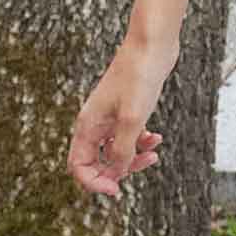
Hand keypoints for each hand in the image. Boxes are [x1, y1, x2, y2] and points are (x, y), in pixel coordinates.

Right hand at [66, 40, 172, 195]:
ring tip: (154, 154)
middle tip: (145, 165)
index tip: (116, 190)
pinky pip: (128, 136)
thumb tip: (117, 174)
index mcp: (87, 126)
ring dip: (134, 157)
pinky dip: (142, 142)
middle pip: (97, 162)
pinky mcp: (127, 109)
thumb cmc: (139, 78)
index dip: (94, 183)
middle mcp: (95, 123)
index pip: (78, 167)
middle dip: (119, 170)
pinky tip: (157, 137)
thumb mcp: (132, 119)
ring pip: (115, 150)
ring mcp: (110, 116)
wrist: (152, 45)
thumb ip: (123, 149)